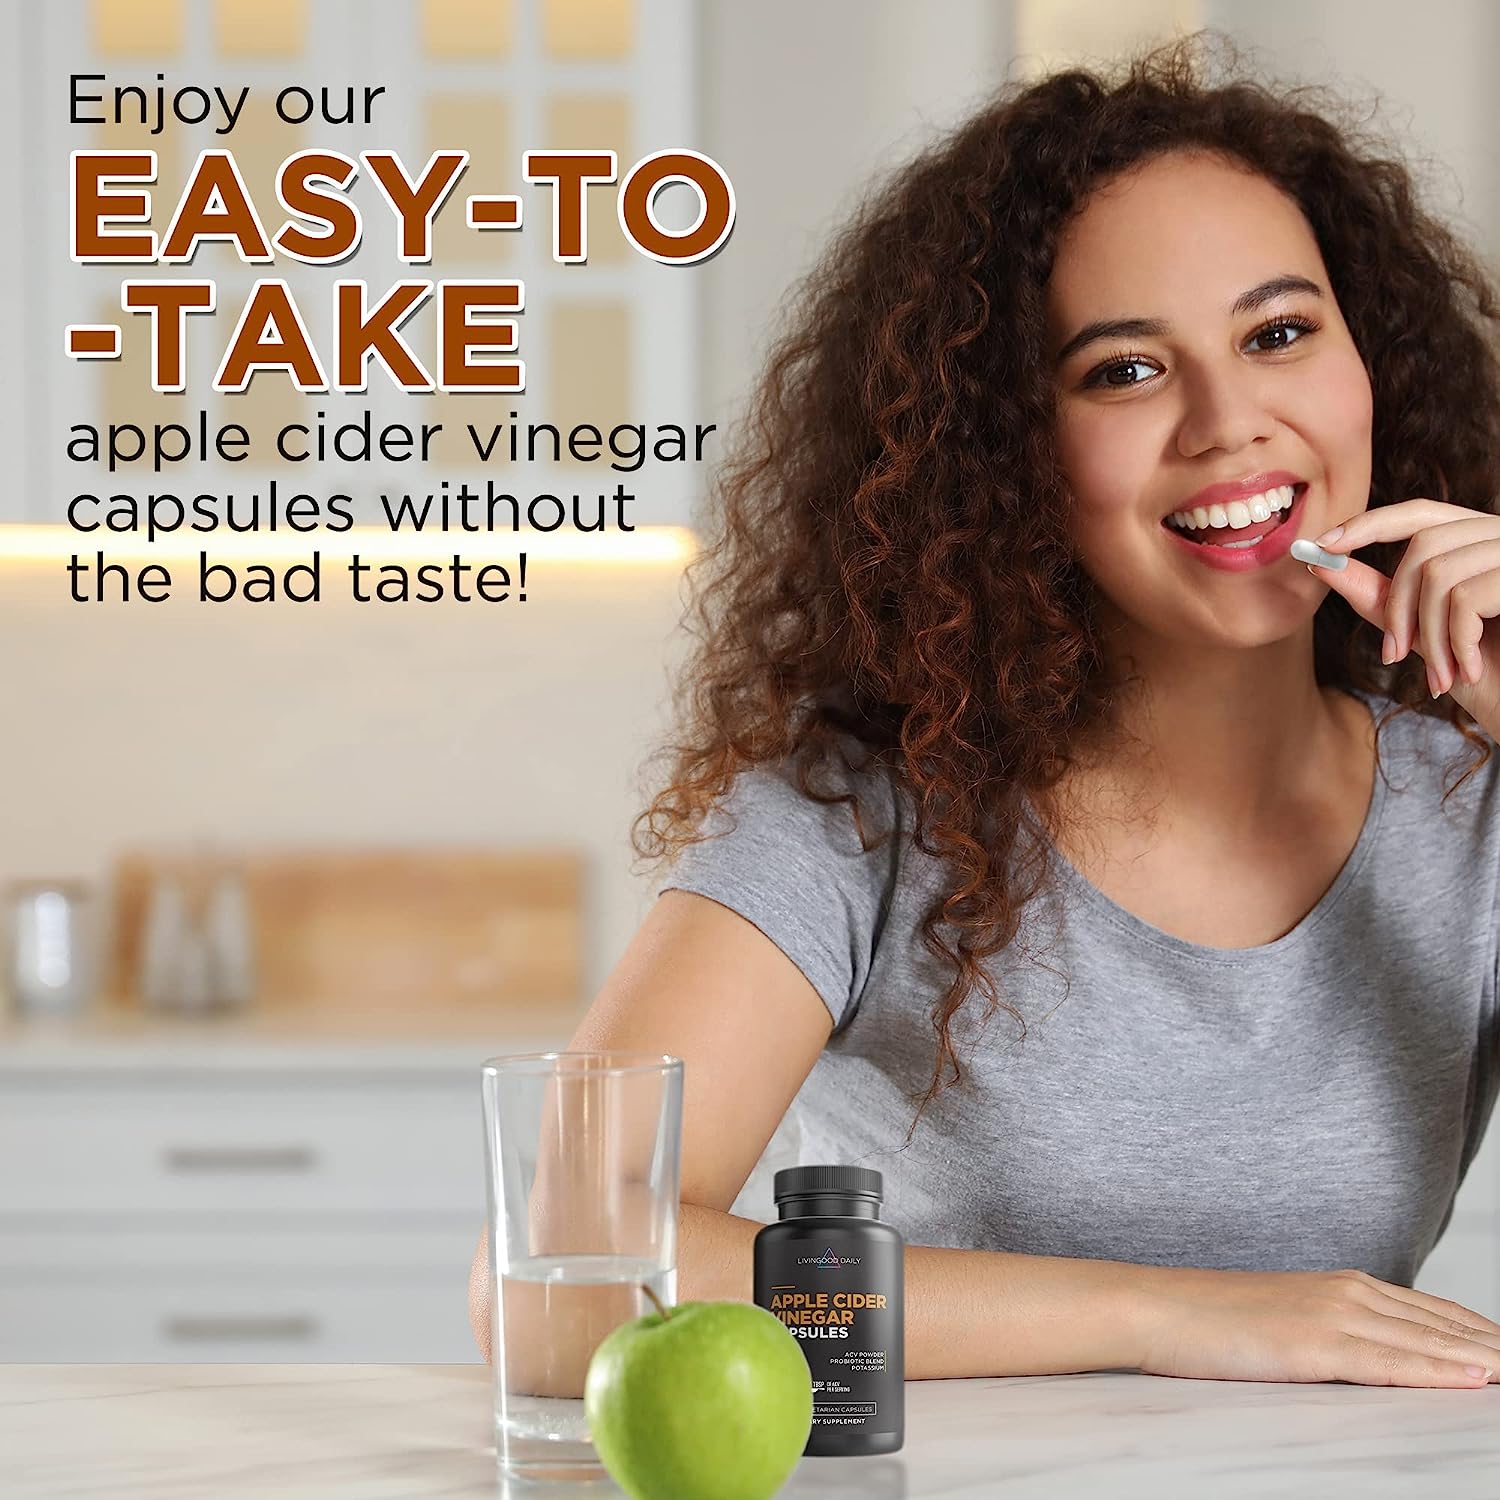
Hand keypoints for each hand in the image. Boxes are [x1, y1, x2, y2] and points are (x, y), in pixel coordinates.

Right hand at [1136, 1264, 1499, 1386]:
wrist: (1156, 1308)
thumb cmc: (1211, 1320)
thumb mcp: (1285, 1319)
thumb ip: (1334, 1331)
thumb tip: (1372, 1357)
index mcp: (1342, 1286)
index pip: (1436, 1315)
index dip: (1483, 1336)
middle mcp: (1348, 1292)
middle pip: (1447, 1326)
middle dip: (1495, 1348)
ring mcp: (1333, 1316)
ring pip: (1432, 1343)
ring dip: (1485, 1360)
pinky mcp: (1316, 1345)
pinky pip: (1393, 1364)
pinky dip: (1442, 1371)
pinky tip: (1479, 1379)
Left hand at [1303, 499, 1499, 738]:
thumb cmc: (1487, 670)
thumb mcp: (1425, 630)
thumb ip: (1381, 596)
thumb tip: (1322, 564)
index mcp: (1480, 540)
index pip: (1420, 513)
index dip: (1370, 524)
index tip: (1323, 546)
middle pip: (1424, 546)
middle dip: (1398, 607)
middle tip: (1393, 656)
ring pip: (1440, 575)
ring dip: (1429, 637)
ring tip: (1442, 675)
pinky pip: (1466, 599)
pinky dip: (1456, 644)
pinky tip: (1470, 671)